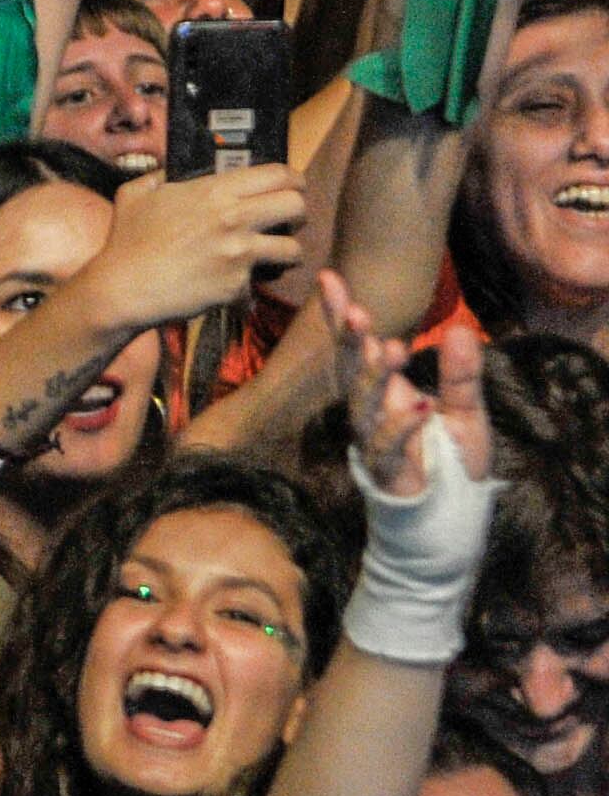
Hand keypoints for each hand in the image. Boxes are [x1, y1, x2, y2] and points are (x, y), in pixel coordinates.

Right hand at [86, 162, 306, 324]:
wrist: (121, 288)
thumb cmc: (125, 241)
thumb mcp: (135, 194)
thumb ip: (159, 175)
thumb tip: (172, 170)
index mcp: (214, 191)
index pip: (278, 174)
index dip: (292, 179)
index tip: (291, 187)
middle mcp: (234, 218)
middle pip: (298, 206)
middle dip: (298, 213)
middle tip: (286, 221)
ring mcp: (239, 253)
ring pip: (293, 249)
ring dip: (286, 253)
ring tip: (272, 257)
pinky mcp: (237, 285)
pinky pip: (260, 284)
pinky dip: (250, 287)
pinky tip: (234, 286)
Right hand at [325, 270, 491, 509]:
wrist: (446, 518)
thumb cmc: (450, 463)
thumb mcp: (467, 411)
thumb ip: (462, 374)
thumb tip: (460, 329)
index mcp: (385, 392)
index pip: (357, 348)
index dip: (341, 315)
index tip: (329, 277)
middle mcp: (371, 412)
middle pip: (349, 371)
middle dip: (349, 341)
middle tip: (357, 312)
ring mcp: (373, 441)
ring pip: (363, 405)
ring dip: (373, 377)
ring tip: (390, 348)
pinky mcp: (386, 470)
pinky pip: (388, 445)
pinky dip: (403, 425)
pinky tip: (422, 405)